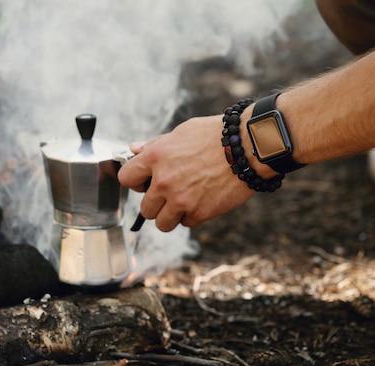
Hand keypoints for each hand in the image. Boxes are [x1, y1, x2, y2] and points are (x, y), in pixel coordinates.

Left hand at [118, 115, 255, 231]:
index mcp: (155, 157)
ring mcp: (181, 200)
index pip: (126, 179)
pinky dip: (193, 216)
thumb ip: (155, 145)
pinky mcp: (199, 212)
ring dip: (171, 215)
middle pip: (145, 209)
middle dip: (156, 203)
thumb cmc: (215, 135)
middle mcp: (164, 181)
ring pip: (162, 223)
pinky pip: (187, 223)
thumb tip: (134, 149)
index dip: (135, 182)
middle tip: (169, 194)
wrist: (248, 146)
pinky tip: (203, 200)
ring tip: (185, 201)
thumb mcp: (181, 133)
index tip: (144, 182)